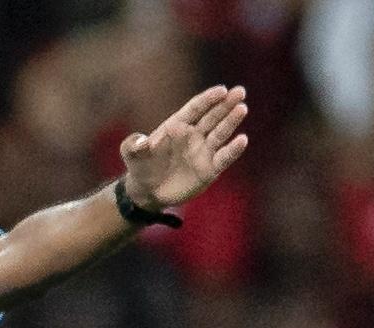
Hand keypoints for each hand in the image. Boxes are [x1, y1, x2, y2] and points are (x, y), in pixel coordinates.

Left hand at [119, 84, 249, 210]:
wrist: (147, 192)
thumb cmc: (140, 167)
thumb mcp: (131, 155)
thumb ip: (132, 145)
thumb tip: (142, 142)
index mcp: (177, 125)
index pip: (195, 108)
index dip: (208, 99)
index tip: (221, 90)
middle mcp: (194, 135)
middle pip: (213, 116)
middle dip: (226, 104)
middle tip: (240, 92)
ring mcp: (203, 151)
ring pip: (221, 133)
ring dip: (231, 121)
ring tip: (242, 109)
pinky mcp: (210, 168)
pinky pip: (224, 157)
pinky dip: (233, 150)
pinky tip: (242, 140)